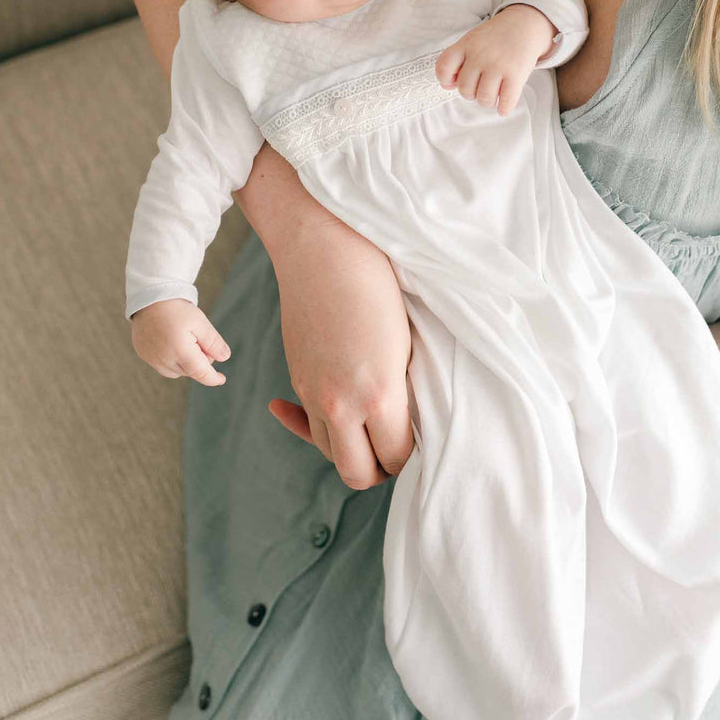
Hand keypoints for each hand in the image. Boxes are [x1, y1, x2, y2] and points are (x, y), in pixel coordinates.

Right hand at [130, 298, 231, 386]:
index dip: (213, 378)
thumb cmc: (176, 309)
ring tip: (185, 339)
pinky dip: (172, 360)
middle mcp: (164, 359)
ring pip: (176, 371)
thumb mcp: (200, 322)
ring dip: (185, 362)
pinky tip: (172, 342)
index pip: (200, 373)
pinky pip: (162, 366)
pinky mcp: (144, 355)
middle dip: (199, 361)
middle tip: (199, 339)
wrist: (149, 298)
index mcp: (180, 351)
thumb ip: (213, 342)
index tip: (221, 379)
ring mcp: (151, 358)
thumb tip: (224, 358)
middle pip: (190, 371)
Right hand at [267, 219, 414, 489]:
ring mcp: (314, 393)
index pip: (397, 459)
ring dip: (349, 449)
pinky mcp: (297, 377)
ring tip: (368, 430)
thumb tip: (407, 422)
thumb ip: (405, 391)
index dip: (413, 456)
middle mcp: (341, 404)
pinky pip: (307, 421)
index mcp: (379, 395)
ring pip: (330, 451)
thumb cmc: (378, 284)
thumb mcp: (407, 343)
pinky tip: (315, 421)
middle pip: (357, 473)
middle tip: (396, 447)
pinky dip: (313, 428)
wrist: (325, 247)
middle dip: (380, 468)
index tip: (422, 436)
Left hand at [435, 3, 557, 115]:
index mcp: (466, 45)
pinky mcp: (516, 74)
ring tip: (492, 95)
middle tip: (479, 88)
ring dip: (487, 101)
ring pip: (484, 98)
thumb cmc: (495, 38)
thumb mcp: (472, 40)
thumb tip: (449, 85)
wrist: (524, 24)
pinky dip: (503, 108)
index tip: (453, 82)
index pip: (444, 67)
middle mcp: (480, 55)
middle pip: (465, 89)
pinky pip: (505, 101)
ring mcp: (498, 65)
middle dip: (470, 93)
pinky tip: (504, 105)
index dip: (445, 80)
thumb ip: (459, 59)